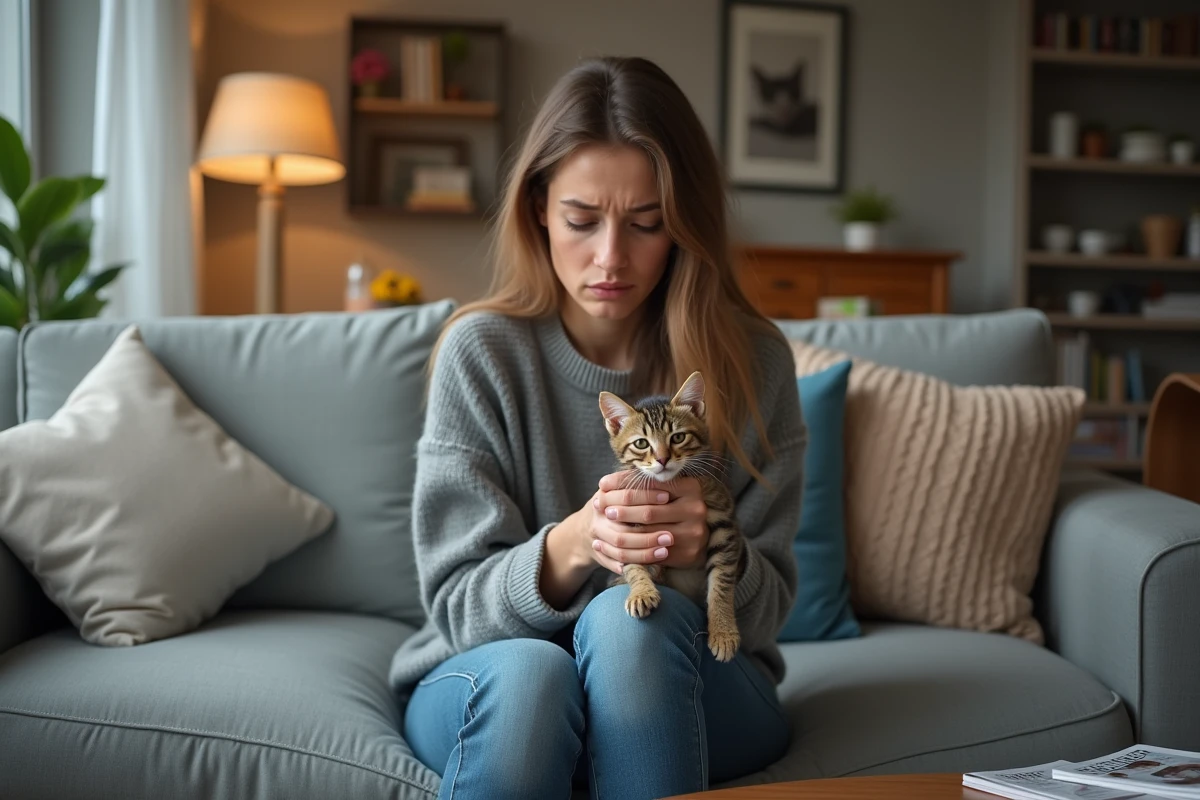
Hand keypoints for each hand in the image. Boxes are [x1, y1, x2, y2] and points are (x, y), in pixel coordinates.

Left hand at [594, 473, 708, 569]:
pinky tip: (618, 546)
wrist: (694, 534)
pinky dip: (635, 550)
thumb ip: (638, 482)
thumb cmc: (670, 504)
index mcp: (690, 487)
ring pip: (649, 533)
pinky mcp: (689, 553)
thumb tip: (604, 483)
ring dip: (624, 531)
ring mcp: (694, 533)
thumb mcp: (659, 488)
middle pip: (649, 511)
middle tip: (603, 510)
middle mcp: (696, 509)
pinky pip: (655, 553)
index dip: (624, 484)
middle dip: (623, 511)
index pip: (651, 484)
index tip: (602, 485)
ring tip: (606, 525)